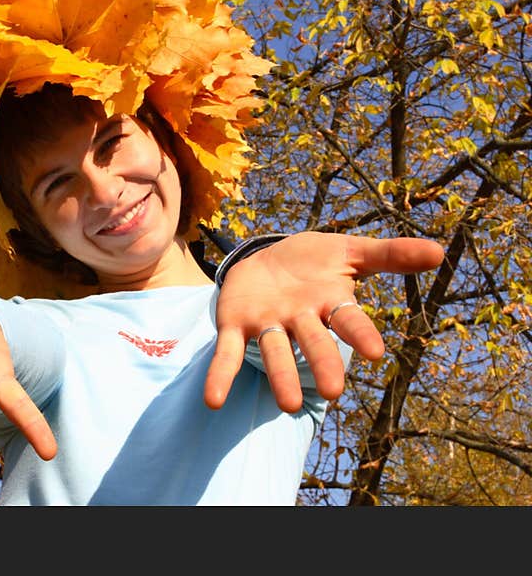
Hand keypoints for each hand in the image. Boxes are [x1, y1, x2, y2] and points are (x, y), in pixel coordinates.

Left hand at [206, 232, 444, 411]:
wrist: (266, 257)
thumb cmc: (313, 261)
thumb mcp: (348, 250)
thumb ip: (389, 255)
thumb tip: (440, 253)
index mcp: (329, 302)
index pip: (349, 321)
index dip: (360, 335)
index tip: (374, 353)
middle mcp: (300, 320)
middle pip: (313, 343)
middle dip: (322, 364)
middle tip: (332, 391)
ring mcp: (268, 325)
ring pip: (275, 353)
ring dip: (281, 377)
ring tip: (286, 404)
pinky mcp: (236, 326)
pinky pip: (227, 354)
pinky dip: (220, 376)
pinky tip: (213, 400)